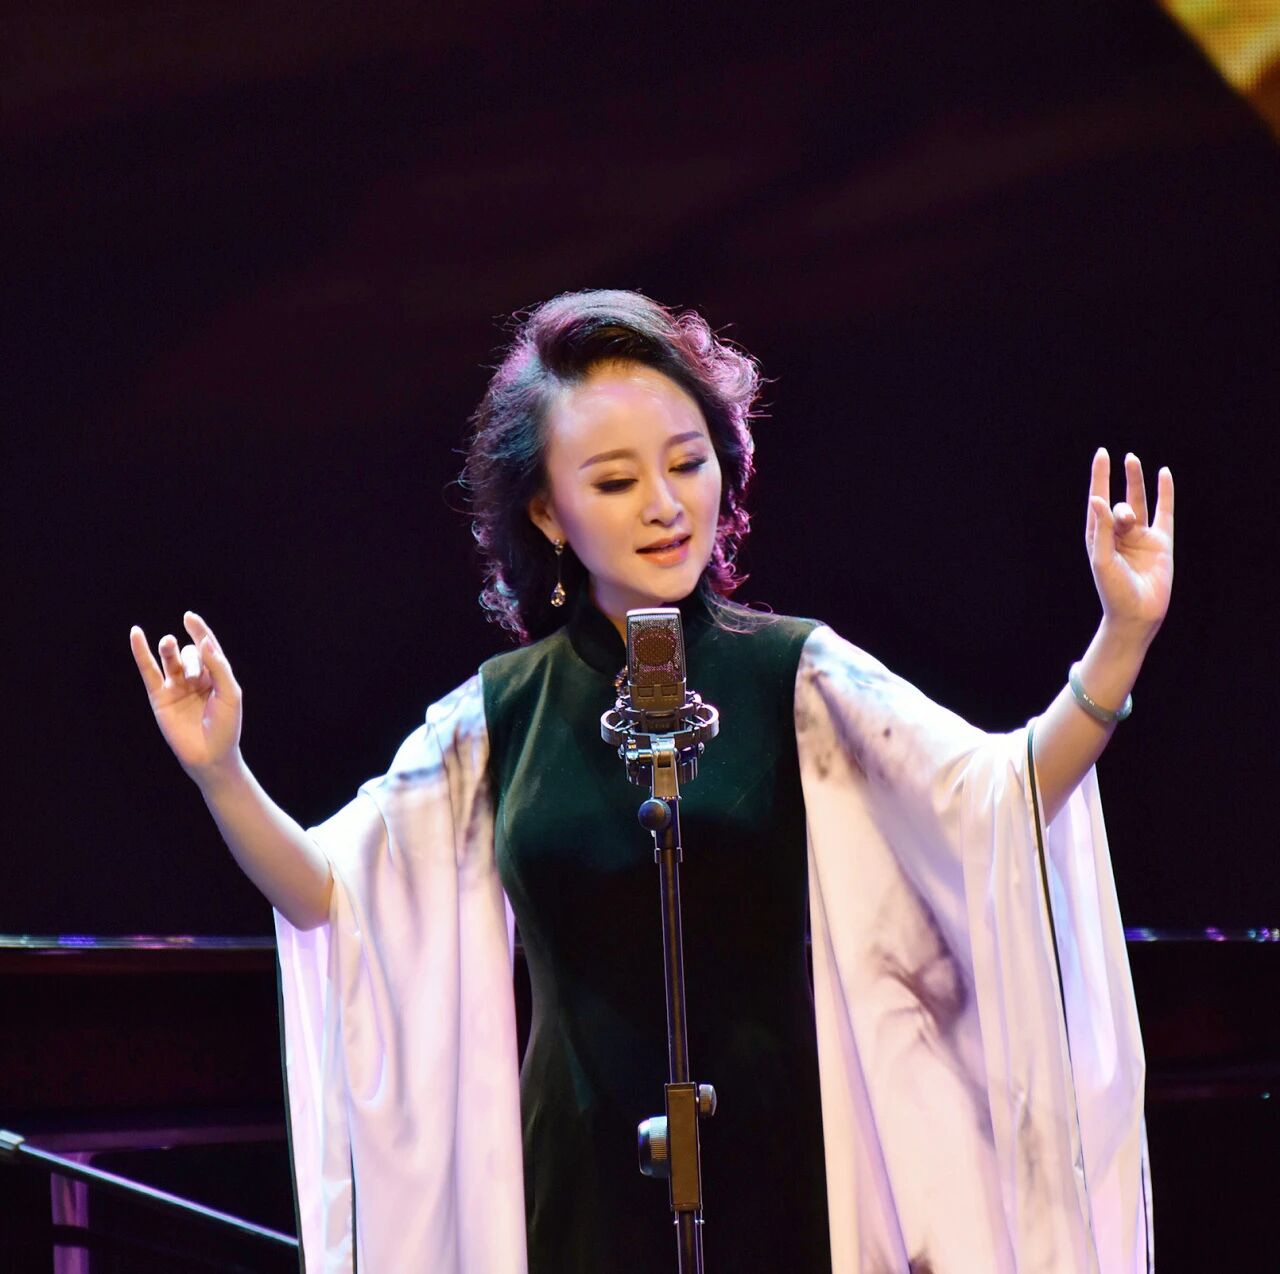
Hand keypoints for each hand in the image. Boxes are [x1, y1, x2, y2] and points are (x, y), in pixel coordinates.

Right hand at [129, 612, 242, 781]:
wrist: (210, 756)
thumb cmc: (226, 726)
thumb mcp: (230, 694)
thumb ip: (218, 667)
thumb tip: (203, 641)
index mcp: (216, 676)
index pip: (207, 647)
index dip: (199, 631)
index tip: (189, 617)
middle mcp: (195, 678)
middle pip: (190, 653)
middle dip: (192, 660)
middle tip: (194, 679)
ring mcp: (176, 687)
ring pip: (169, 658)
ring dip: (169, 648)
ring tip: (168, 642)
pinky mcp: (160, 697)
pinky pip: (148, 672)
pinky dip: (141, 653)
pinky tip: (136, 635)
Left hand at [1086, 449, 1173, 645]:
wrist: (1137, 613)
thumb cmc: (1113, 590)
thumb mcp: (1103, 559)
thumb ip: (1101, 530)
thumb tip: (1098, 499)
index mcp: (1098, 537)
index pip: (1098, 500)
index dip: (1099, 477)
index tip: (1101, 454)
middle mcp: (1118, 534)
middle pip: (1119, 504)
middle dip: (1121, 505)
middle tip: (1126, 518)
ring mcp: (1140, 536)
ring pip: (1139, 502)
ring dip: (1136, 481)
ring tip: (1132, 459)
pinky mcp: (1161, 542)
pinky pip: (1164, 512)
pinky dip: (1165, 493)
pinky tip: (1164, 474)